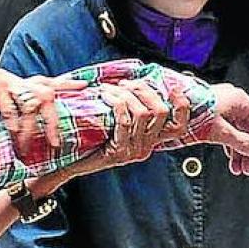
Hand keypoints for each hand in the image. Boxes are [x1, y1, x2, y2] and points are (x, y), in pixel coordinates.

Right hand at [0, 71, 89, 154]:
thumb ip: (4, 116)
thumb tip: (20, 135)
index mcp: (13, 84)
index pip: (46, 82)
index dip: (66, 83)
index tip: (86, 87)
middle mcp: (11, 79)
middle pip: (46, 92)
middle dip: (55, 119)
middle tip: (56, 143)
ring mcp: (1, 80)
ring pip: (30, 101)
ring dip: (33, 128)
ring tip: (30, 148)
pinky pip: (9, 104)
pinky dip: (13, 121)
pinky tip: (13, 133)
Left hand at [34, 79, 193, 195]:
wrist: (67, 165)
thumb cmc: (88, 139)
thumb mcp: (114, 125)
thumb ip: (129, 110)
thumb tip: (136, 82)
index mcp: (150, 141)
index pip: (179, 126)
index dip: (181, 105)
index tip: (173, 86)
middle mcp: (146, 148)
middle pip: (160, 112)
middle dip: (144, 90)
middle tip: (125, 84)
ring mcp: (133, 152)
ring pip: (142, 113)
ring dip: (125, 94)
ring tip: (108, 88)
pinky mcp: (118, 153)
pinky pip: (123, 121)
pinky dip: (115, 102)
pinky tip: (103, 95)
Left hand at [195, 83, 248, 174]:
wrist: (167, 103)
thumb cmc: (192, 113)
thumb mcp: (219, 131)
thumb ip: (240, 141)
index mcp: (239, 101)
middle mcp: (233, 101)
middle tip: (247, 170)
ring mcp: (222, 106)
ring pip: (238, 131)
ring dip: (239, 151)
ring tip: (236, 169)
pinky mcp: (211, 112)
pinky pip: (226, 130)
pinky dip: (228, 145)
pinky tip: (228, 158)